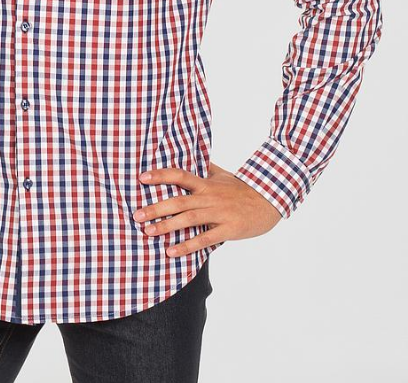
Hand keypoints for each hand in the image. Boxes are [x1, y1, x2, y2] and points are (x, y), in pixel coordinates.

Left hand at [133, 161, 282, 255]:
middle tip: (136, 215)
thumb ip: (205, 168)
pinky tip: (171, 251)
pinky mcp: (228, 229)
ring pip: (188, 219)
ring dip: (166, 226)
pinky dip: (187, 246)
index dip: (160, 175)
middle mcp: (209, 196)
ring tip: (148, 232)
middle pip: (178, 200)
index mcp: (206, 183)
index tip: (141, 178)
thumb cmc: (242, 187)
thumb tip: (192, 156)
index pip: (179, 175)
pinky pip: (204, 239)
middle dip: (156, 208)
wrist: (270, 200)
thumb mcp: (222, 174)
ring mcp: (219, 213)